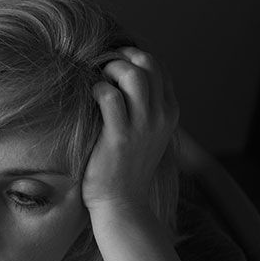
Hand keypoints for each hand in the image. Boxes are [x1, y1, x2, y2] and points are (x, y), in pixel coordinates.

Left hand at [82, 47, 179, 218]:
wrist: (122, 203)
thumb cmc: (126, 167)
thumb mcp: (146, 135)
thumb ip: (144, 108)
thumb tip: (124, 82)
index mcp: (169, 112)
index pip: (159, 68)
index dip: (136, 56)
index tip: (116, 59)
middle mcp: (161, 116)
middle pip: (149, 64)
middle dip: (123, 56)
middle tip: (103, 65)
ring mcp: (142, 126)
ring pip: (134, 75)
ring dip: (112, 69)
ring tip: (98, 79)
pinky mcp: (120, 137)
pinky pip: (110, 97)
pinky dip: (98, 89)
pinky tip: (90, 97)